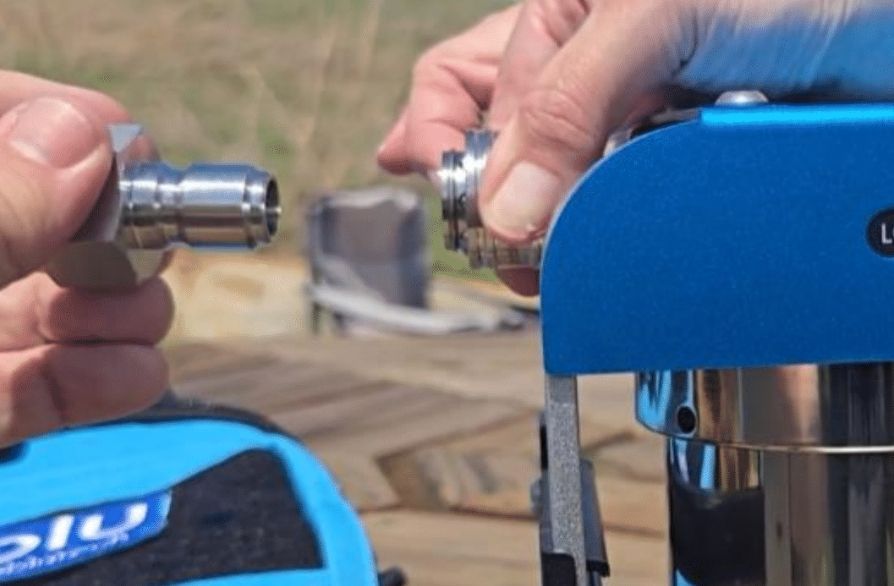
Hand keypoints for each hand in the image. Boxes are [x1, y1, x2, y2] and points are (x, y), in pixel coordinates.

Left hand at [0, 72, 171, 445]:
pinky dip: (110, 379)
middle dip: (116, 232)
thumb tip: (81, 135)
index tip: (126, 153)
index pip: (4, 117)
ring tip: (126, 322)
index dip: (70, 123)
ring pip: (65, 298)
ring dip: (125, 310)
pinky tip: (132, 374)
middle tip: (127, 250)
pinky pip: (55, 383)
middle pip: (57, 212)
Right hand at [379, 0, 893, 292]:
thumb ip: (569, 104)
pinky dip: (598, 242)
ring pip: (551, 191)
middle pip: (496, 147)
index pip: (460, 92)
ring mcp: (625, 125)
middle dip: (489, 208)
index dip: (448, 153)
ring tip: (545, 267)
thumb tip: (508, 208)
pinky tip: (586, 258)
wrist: (887, 31)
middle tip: (505, 256)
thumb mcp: (657, 15)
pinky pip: (611, 213)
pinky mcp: (667, 167)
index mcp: (559, 16)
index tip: (466, 211)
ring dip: (543, 236)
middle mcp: (584, 73)